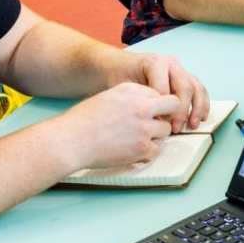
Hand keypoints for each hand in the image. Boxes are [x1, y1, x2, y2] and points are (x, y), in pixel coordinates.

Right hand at [50, 82, 180, 169]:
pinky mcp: (143, 148)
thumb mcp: (108, 97)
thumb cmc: (82, 121)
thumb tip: (149, 107)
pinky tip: (133, 150)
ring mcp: (144, 127)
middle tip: (155, 123)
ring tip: (137, 139)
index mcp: (131, 89)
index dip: (154, 104)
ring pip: (166, 130)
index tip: (148, 112)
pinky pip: (157, 150)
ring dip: (156, 135)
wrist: (71, 141)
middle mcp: (141, 106)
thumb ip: (130, 99)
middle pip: (172, 106)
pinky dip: (148, 152)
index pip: (158, 93)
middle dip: (166, 114)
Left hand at [117, 53, 208, 131]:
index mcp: (155, 62)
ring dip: (196, 108)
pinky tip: (201, 118)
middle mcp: (171, 63)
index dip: (162, 109)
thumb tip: (152, 119)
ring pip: (196, 88)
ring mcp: (180, 69)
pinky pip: (199, 89)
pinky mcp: (185, 77)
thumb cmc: (119, 76)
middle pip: (184, 87)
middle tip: (175, 128)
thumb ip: (138, 100)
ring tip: (192, 125)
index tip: (157, 123)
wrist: (119, 65)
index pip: (165, 88)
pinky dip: (202, 104)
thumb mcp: (123, 87)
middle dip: (181, 110)